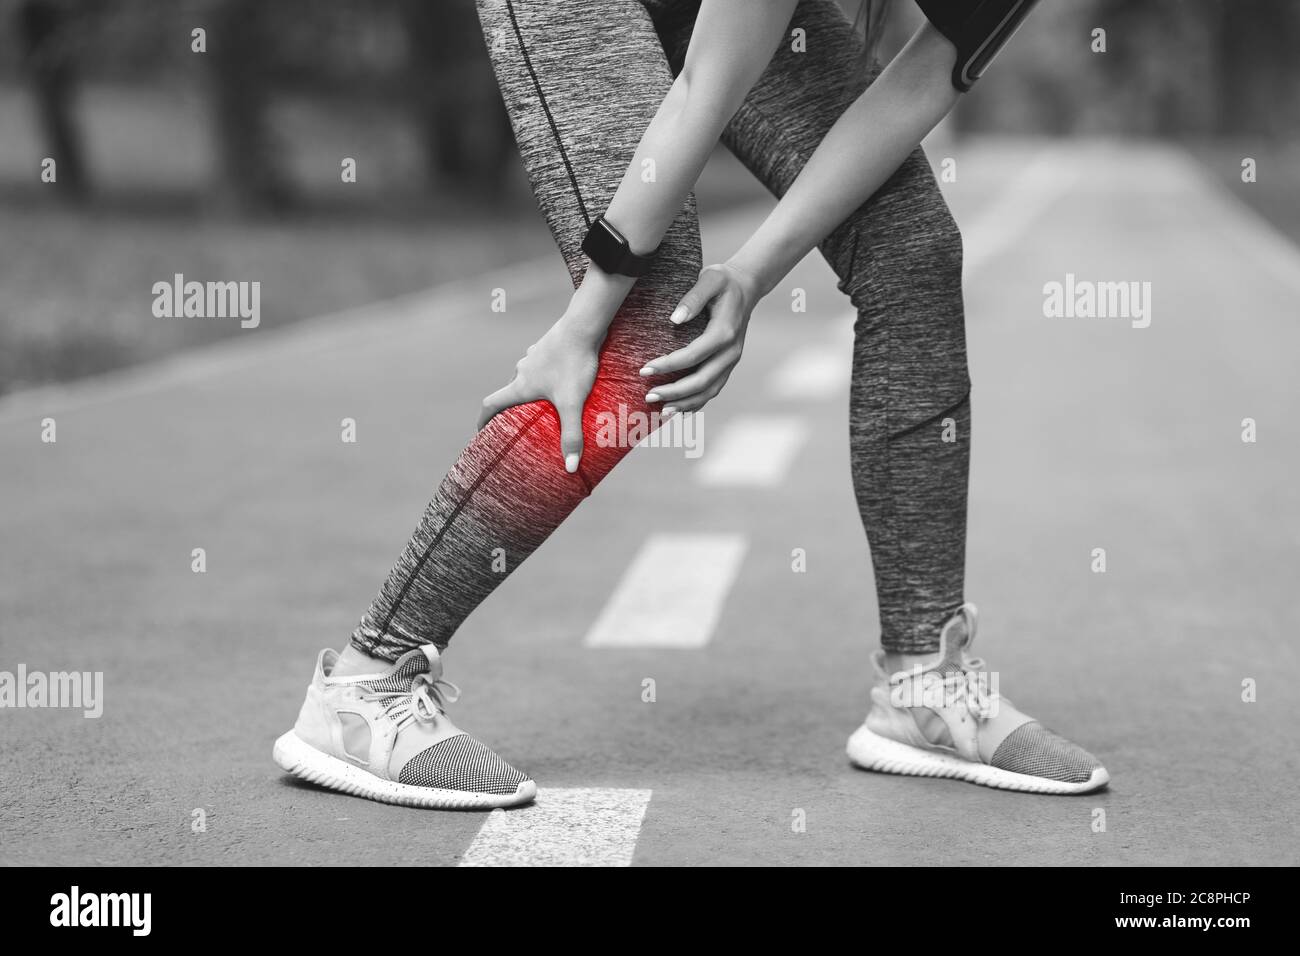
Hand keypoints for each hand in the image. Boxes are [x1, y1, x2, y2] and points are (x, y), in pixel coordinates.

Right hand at [477, 313, 601, 472]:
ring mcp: (534, 356)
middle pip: (509, 392)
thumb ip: (572, 434)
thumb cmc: (574, 363)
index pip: (491, 404)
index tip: (480, 432)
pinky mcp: (548, 346)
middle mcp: (522, 369)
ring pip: (526, 377)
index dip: (483, 420)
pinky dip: (545, 377)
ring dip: (530, 391)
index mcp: (520, 385)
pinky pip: (542, 366)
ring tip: (542, 405)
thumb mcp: (573, 403)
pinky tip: (561, 380)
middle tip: (516, 423)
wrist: (583, 325)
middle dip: (510, 409)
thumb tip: (571, 469)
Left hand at [640, 262, 760, 414]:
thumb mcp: (710, 278)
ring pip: (709, 390)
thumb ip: (693, 298)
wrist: (746, 286)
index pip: (692, 356)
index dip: (667, 366)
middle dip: (674, 392)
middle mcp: (731, 351)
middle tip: (648, 396)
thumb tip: (674, 320)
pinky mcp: (728, 365)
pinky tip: (679, 409)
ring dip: (685, 403)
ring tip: (662, 410)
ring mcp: (731, 361)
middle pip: (702, 380)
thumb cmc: (723, 281)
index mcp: (724, 332)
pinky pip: (713, 389)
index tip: (644, 369)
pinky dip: (697, 402)